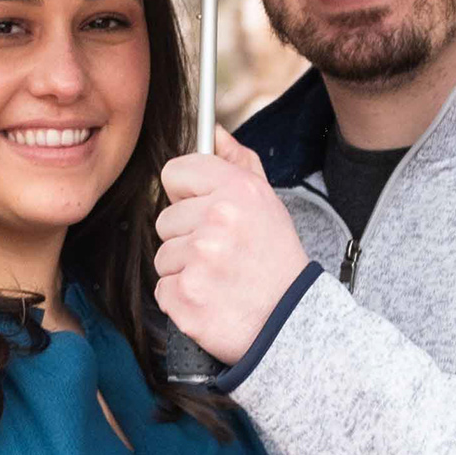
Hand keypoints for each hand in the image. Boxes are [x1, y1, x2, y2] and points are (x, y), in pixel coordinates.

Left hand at [155, 135, 309, 366]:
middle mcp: (217, 220)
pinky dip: (182, 300)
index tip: (205, 212)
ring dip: (185, 270)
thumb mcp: (267, 203)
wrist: (292, 323)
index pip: (174, 172)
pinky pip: (163, 290)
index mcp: (237, 191)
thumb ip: (238, 163)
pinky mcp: (185, 298)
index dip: (187, 194)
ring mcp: (200, 261)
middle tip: (223, 256)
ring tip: (220, 279)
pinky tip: (212, 301)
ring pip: (163, 256)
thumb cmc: (276, 261)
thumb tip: (214, 131)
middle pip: (165, 219)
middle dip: (187, 238)